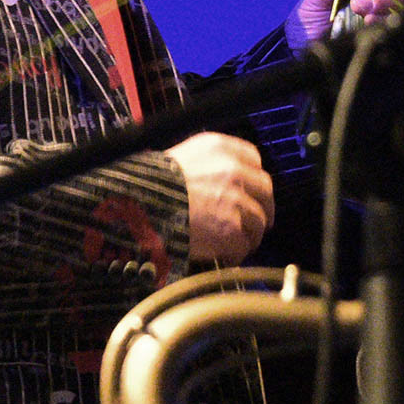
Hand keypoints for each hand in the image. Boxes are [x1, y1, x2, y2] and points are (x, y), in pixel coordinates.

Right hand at [163, 132, 273, 264]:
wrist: (139, 207)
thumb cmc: (150, 185)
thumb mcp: (180, 158)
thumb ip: (207, 164)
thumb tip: (221, 181)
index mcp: (220, 148)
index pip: (253, 159)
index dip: (251, 178)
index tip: (249, 190)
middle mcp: (233, 171)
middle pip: (264, 190)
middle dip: (260, 207)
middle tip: (252, 221)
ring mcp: (235, 200)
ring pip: (258, 221)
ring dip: (249, 234)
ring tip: (233, 243)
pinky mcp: (232, 229)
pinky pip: (244, 245)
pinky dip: (235, 253)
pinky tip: (223, 255)